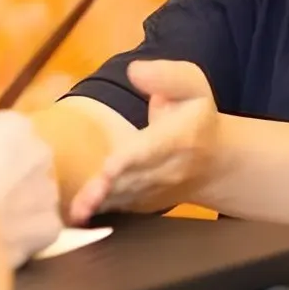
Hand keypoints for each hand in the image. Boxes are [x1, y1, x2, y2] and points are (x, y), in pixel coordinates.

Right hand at [0, 111, 62, 266]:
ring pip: (34, 194)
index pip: (2, 128)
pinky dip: (22, 232)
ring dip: (17, 201)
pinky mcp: (51, 231)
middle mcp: (41, 155)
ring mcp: (50, 194)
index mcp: (15, 126)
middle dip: (6, 170)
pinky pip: (36, 227)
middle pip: (24, 159)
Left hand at [68, 60, 218, 224]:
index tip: (109, 167)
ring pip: (124, 199)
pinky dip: (97, 213)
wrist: (214, 161)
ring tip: (75, 214)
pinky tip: (73, 218)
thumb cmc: (196, 116)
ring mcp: (155, 193)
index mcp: (181, 138)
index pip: (153, 150)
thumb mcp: (191, 85)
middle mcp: (168, 171)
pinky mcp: (142, 205)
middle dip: (106, 189)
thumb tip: (135, 71)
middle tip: (82, 201)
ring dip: (98, 206)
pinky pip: (119, 209)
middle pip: (133, 180)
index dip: (131, 160)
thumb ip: (166, 76)